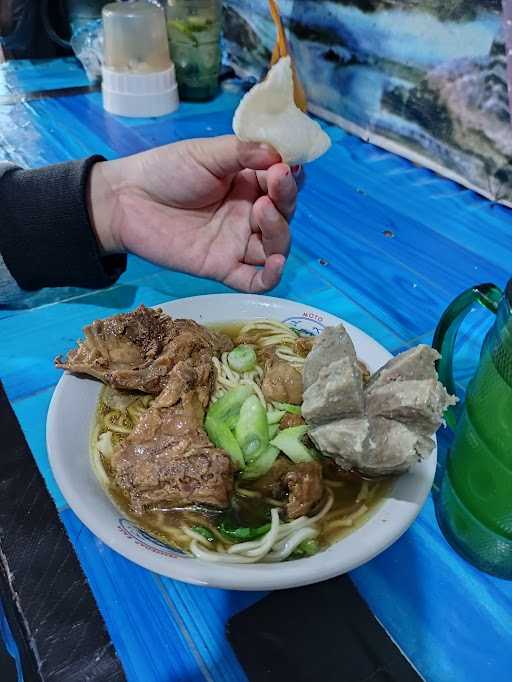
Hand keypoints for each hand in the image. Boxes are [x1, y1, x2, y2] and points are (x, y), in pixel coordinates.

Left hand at [88, 135, 297, 291]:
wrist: (127, 200)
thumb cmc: (165, 171)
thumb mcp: (205, 153)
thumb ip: (242, 152)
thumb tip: (279, 154)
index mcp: (249, 183)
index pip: (283, 183)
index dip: (291, 176)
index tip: (288, 166)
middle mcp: (248, 213)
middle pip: (284, 214)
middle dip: (286, 198)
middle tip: (276, 182)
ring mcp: (237, 242)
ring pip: (275, 246)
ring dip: (280, 231)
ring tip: (263, 210)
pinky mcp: (222, 266)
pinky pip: (254, 280)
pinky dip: (270, 276)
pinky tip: (275, 263)